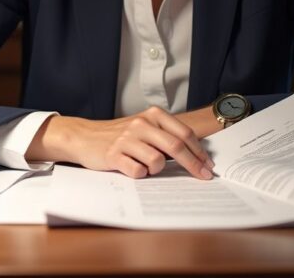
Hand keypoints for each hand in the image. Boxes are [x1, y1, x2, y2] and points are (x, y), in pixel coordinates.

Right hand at [26, 106, 214, 179]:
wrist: (85, 136)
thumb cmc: (120, 136)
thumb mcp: (144, 128)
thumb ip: (166, 136)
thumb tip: (196, 156)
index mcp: (152, 115)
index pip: (184, 134)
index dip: (199, 152)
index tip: (208, 166)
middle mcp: (141, 124)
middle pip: (176, 147)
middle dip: (193, 165)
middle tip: (203, 177)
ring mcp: (127, 139)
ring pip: (157, 161)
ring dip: (157, 170)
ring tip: (146, 166)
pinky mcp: (114, 154)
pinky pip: (138, 172)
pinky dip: (140, 174)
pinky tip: (133, 169)